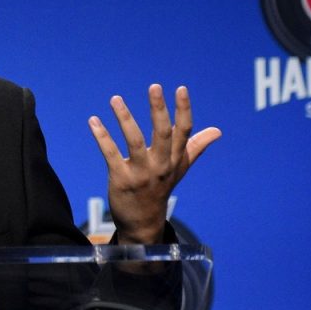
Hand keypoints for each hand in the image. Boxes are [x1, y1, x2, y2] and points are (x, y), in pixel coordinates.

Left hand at [88, 84, 220, 244]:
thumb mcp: (180, 168)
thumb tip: (217, 131)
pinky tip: (93, 121)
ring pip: (134, 141)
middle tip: (154, 86)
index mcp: (175, 160)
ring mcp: (141, 173)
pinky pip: (110, 154)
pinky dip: (102, 137)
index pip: (183, 132)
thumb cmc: (161, 188)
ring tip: (115, 98)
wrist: (143, 223)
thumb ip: (195, 147)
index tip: (181, 88)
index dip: (183, 110)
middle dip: (159, 109)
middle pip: (162, 133)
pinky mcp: (121, 179)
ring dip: (124, 118)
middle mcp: (161, 165)